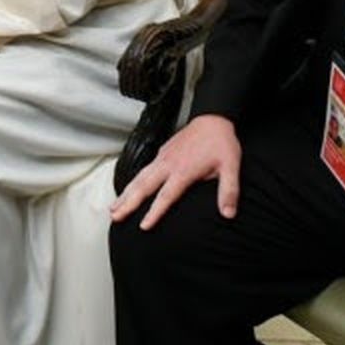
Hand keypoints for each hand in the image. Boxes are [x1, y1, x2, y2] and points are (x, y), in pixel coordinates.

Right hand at [109, 114, 240, 228]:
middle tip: (115, 216)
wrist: (213, 119)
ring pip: (138, 178)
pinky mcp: (161, 153)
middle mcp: (168, 164)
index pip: (166, 196)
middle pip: (143, 186)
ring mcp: (162, 158)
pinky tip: (127, 190)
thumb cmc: (221, 143)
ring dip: (125, 193)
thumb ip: (229, 191)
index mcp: (184, 171)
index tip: (143, 226)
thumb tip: (228, 214)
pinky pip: (142, 170)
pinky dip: (131, 182)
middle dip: (128, 202)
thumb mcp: (231, 167)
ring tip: (113, 208)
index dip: (154, 212)